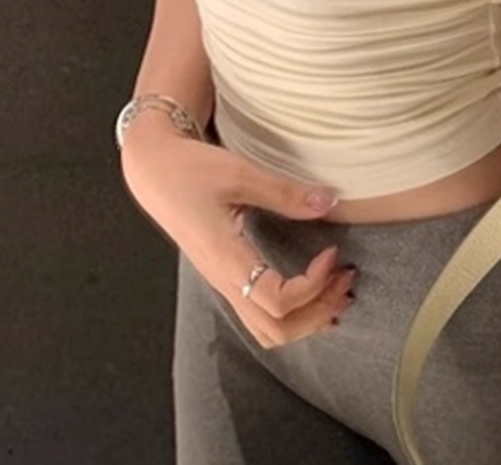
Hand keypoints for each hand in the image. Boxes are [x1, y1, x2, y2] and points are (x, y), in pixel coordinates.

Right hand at [121, 119, 356, 348]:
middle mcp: (223, 280)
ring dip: (307, 318)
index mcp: (225, 259)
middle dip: (318, 312)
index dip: (312, 286)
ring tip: (336, 290)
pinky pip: (259, 312)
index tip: (331, 253)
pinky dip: (292, 312)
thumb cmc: (189, 171)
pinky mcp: (225, 275)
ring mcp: (222, 282)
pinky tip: (312, 289)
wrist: (154, 172)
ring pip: (266, 330)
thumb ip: (284, 191)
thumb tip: (329, 201)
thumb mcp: (239, 173)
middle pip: (275, 330)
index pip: (276, 302)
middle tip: (346, 279)